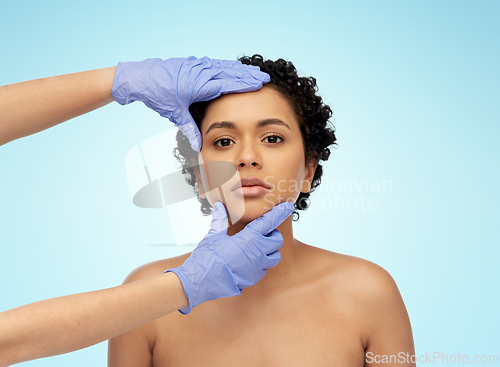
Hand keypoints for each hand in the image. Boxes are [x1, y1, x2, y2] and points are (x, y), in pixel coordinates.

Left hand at [111, 57, 269, 150]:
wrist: (140, 78)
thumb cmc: (158, 96)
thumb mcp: (175, 114)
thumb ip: (189, 129)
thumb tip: (198, 148)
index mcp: (198, 85)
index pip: (226, 84)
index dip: (243, 84)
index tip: (258, 84)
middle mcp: (199, 72)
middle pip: (229, 72)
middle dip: (247, 75)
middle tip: (264, 77)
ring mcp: (196, 65)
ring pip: (223, 66)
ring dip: (239, 68)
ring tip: (254, 71)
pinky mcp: (192, 63)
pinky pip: (214, 63)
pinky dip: (226, 65)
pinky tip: (234, 67)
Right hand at [164, 201, 293, 313]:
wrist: (201, 281)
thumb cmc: (207, 256)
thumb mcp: (214, 235)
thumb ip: (220, 220)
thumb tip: (220, 207)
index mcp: (249, 238)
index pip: (270, 222)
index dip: (280, 212)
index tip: (288, 206)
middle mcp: (258, 252)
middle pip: (277, 240)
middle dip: (272, 234)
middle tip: (261, 233)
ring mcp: (257, 267)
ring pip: (275, 256)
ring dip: (270, 250)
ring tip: (257, 248)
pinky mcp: (254, 278)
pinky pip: (264, 269)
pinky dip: (261, 263)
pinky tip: (249, 261)